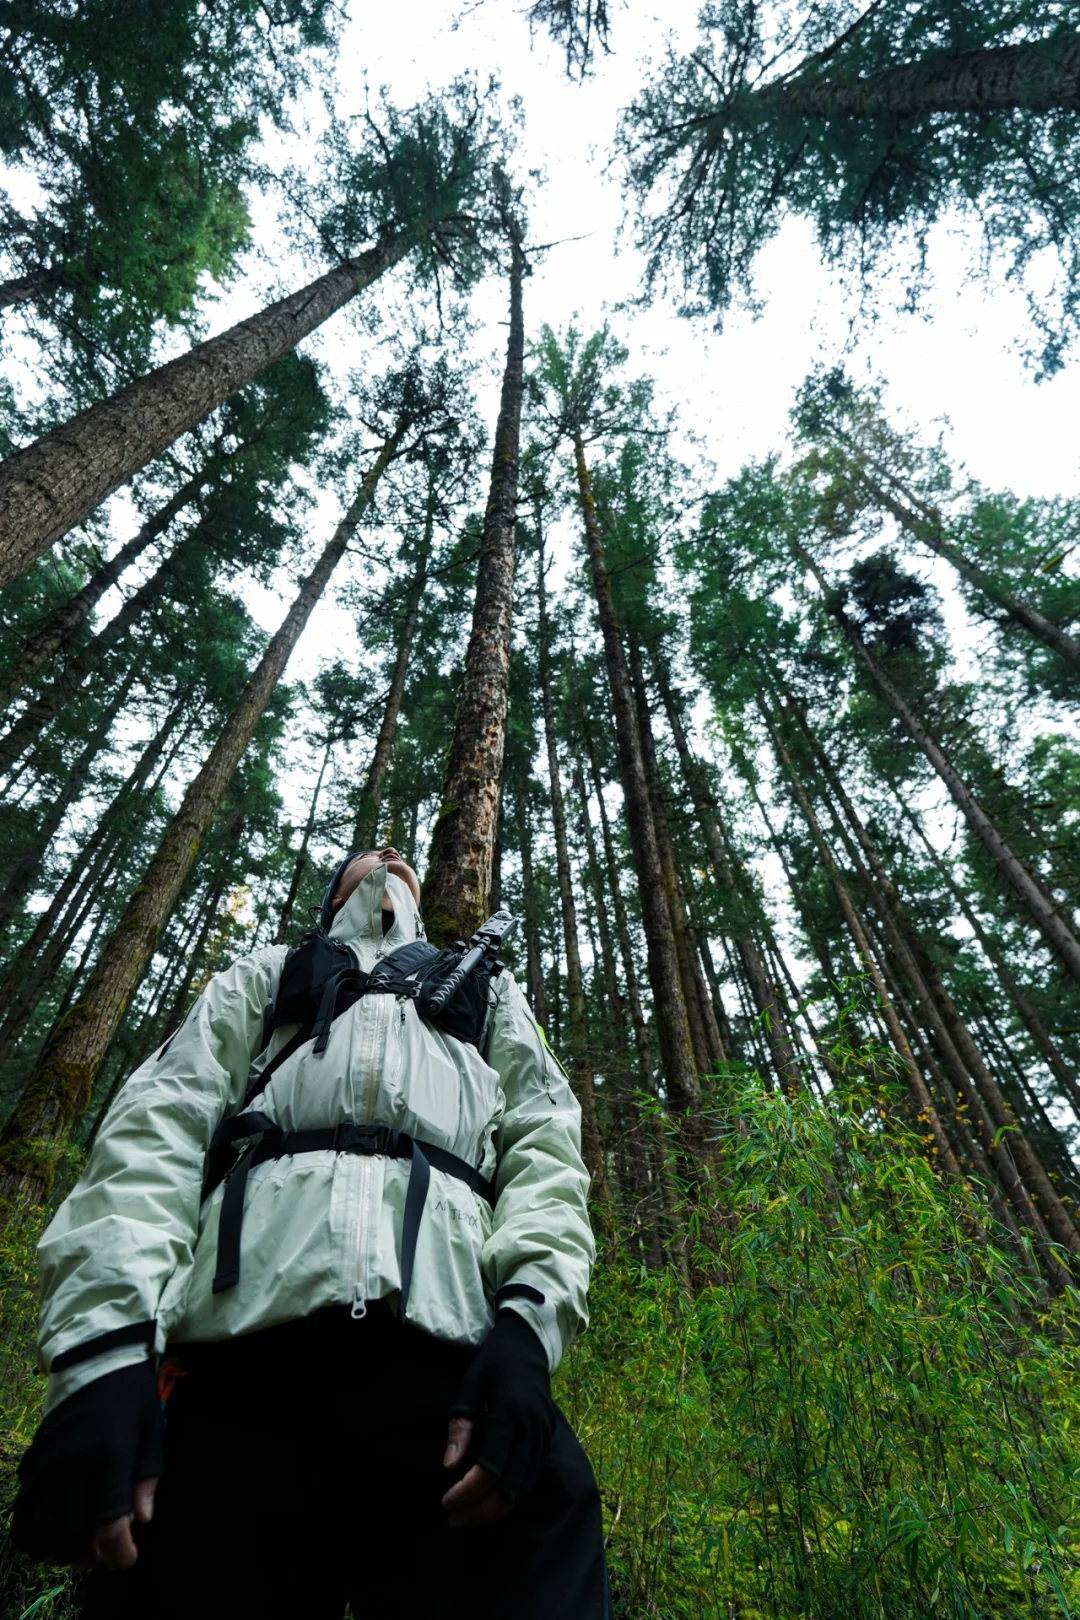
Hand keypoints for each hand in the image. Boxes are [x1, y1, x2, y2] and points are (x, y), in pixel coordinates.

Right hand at [13, 1361, 163, 1567]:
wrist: (95, 1360)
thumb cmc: (132, 1398)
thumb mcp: (152, 1433)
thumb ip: (147, 1479)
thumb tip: (142, 1522)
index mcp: (108, 1457)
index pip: (108, 1522)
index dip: (118, 1552)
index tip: (127, 1560)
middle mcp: (71, 1464)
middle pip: (68, 1535)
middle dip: (87, 1555)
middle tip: (103, 1551)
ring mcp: (46, 1464)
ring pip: (39, 1529)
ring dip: (58, 1547)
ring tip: (78, 1541)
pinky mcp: (31, 1461)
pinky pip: (22, 1510)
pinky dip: (33, 1529)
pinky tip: (52, 1525)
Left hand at [441, 1310, 554, 1529]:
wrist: (529, 1344)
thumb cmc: (494, 1362)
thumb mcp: (470, 1385)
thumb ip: (460, 1425)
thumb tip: (449, 1467)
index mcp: (511, 1413)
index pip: (490, 1467)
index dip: (467, 1491)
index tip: (445, 1502)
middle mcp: (533, 1429)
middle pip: (509, 1488)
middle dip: (480, 1511)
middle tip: (452, 1519)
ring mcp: (545, 1437)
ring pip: (522, 1490)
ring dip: (494, 1511)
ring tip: (466, 1517)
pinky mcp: (549, 1441)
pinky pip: (530, 1480)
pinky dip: (509, 1498)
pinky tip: (487, 1502)